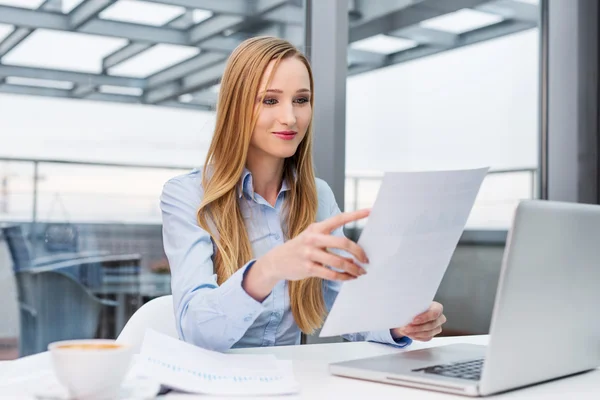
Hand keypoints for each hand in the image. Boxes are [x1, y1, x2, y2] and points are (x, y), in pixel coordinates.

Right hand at [245, 209, 370, 299]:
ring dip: (353, 268)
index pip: (339, 218)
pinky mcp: (308, 268)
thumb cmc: (300, 249)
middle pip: (343, 242)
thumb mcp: (312, 239)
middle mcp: (313, 238)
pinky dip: (343, 277)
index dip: (355, 215)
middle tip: (366, 259)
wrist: (276, 261)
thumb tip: (354, 255)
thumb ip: (330, 242)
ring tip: (361, 272)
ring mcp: (309, 253)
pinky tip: (349, 278)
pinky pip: (331, 274)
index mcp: (316, 228)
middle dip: (358, 252)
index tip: (370, 211)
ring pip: (339, 261)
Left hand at [391, 302, 446, 341]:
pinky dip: (416, 336)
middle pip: (431, 325)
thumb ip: (413, 306)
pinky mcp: (432, 335)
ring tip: (405, 331)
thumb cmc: (415, 306)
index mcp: (437, 308)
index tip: (413, 320)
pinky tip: (408, 333)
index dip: (424, 318)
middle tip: (406, 327)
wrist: (414, 313)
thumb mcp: (414, 303)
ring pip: (428, 333)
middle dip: (417, 327)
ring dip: (415, 333)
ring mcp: (437, 328)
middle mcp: (440, 318)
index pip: (435, 313)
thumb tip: (405, 309)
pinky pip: (425, 338)